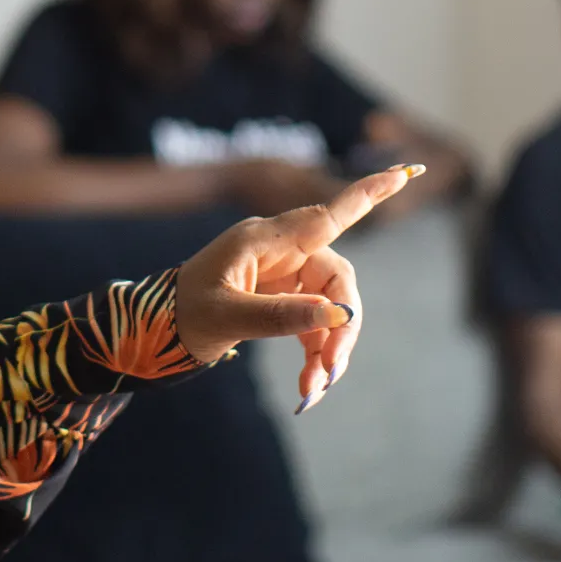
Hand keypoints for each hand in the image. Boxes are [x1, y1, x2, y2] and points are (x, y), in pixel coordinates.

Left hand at [172, 164, 418, 409]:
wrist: (154, 331)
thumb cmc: (182, 313)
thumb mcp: (227, 315)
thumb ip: (281, 315)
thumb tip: (338, 316)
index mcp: (264, 240)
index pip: (327, 215)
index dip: (368, 194)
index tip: (406, 172)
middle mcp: (280, 253)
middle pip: (336, 280)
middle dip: (342, 325)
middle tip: (332, 369)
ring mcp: (283, 277)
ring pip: (330, 307)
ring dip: (330, 348)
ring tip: (315, 389)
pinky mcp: (282, 302)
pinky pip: (315, 324)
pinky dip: (316, 354)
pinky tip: (308, 388)